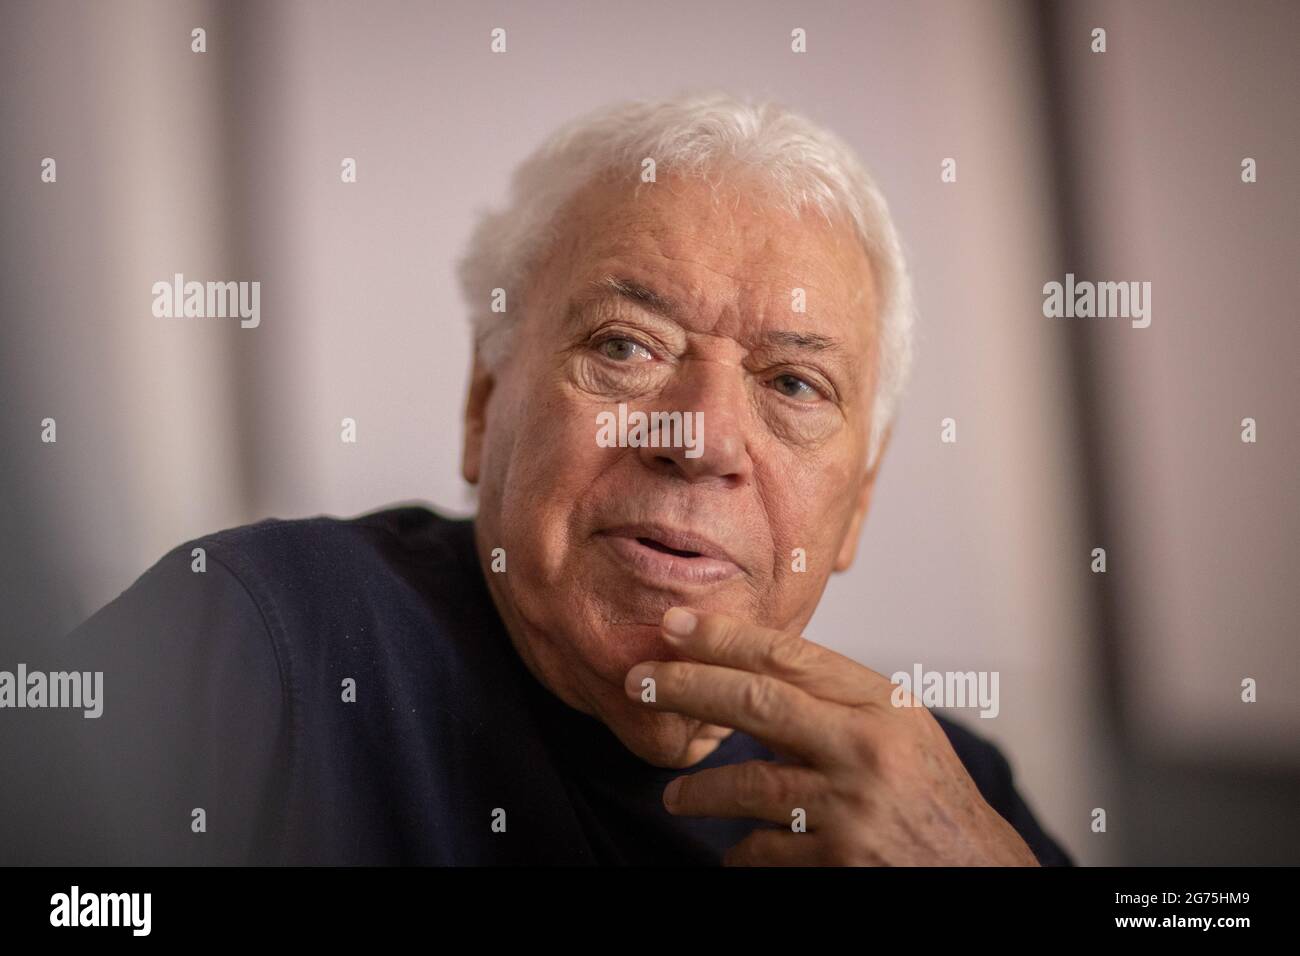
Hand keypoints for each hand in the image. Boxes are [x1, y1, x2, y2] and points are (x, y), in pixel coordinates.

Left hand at [623, 607, 1038, 865]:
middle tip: (637, 682)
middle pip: (756, 702)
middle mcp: (866, 747)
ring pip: (748, 785)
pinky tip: (734, 851)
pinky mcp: (840, 860)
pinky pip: (764, 849)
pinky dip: (741, 850)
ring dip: (699, 792)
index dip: (725, 637)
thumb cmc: (932, 800)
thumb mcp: (899, 732)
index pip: (790, 656)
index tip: (675, 624)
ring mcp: (852, 805)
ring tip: (675, 797)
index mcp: (880, 705)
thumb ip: (835, 703)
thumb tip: (749, 671)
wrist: (981, 875)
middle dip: (687, 687)